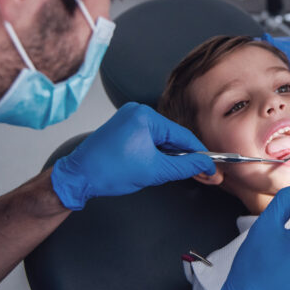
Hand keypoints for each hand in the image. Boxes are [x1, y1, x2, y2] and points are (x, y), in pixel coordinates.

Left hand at [50, 102, 216, 209]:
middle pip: (172, 136)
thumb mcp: (154, 171)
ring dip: (169, 156)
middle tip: (200, 174)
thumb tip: (205, 166)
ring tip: (173, 172)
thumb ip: (184, 166)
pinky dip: (156, 153)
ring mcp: (128, 119)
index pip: (182, 136)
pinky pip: (148, 139)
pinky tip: (158, 165)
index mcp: (144, 115)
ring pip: (161, 139)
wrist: (77, 177)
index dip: (199, 154)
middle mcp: (136, 112)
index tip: (211, 167)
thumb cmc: (107, 171)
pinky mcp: (122, 129)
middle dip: (185, 156)